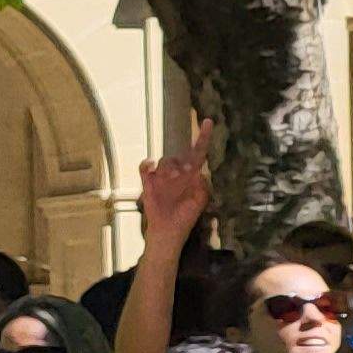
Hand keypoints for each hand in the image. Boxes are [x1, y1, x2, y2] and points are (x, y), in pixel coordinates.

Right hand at [136, 119, 212, 246]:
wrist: (167, 231)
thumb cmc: (186, 218)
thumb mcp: (200, 201)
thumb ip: (202, 185)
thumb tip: (198, 171)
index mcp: (192, 176)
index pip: (198, 153)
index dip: (202, 137)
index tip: (207, 121)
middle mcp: (177, 173)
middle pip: (179, 156)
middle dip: (181, 162)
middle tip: (183, 174)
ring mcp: (162, 177)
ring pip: (164, 161)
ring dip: (168, 167)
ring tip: (170, 180)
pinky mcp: (148, 183)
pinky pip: (145, 167)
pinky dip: (147, 164)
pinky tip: (150, 167)